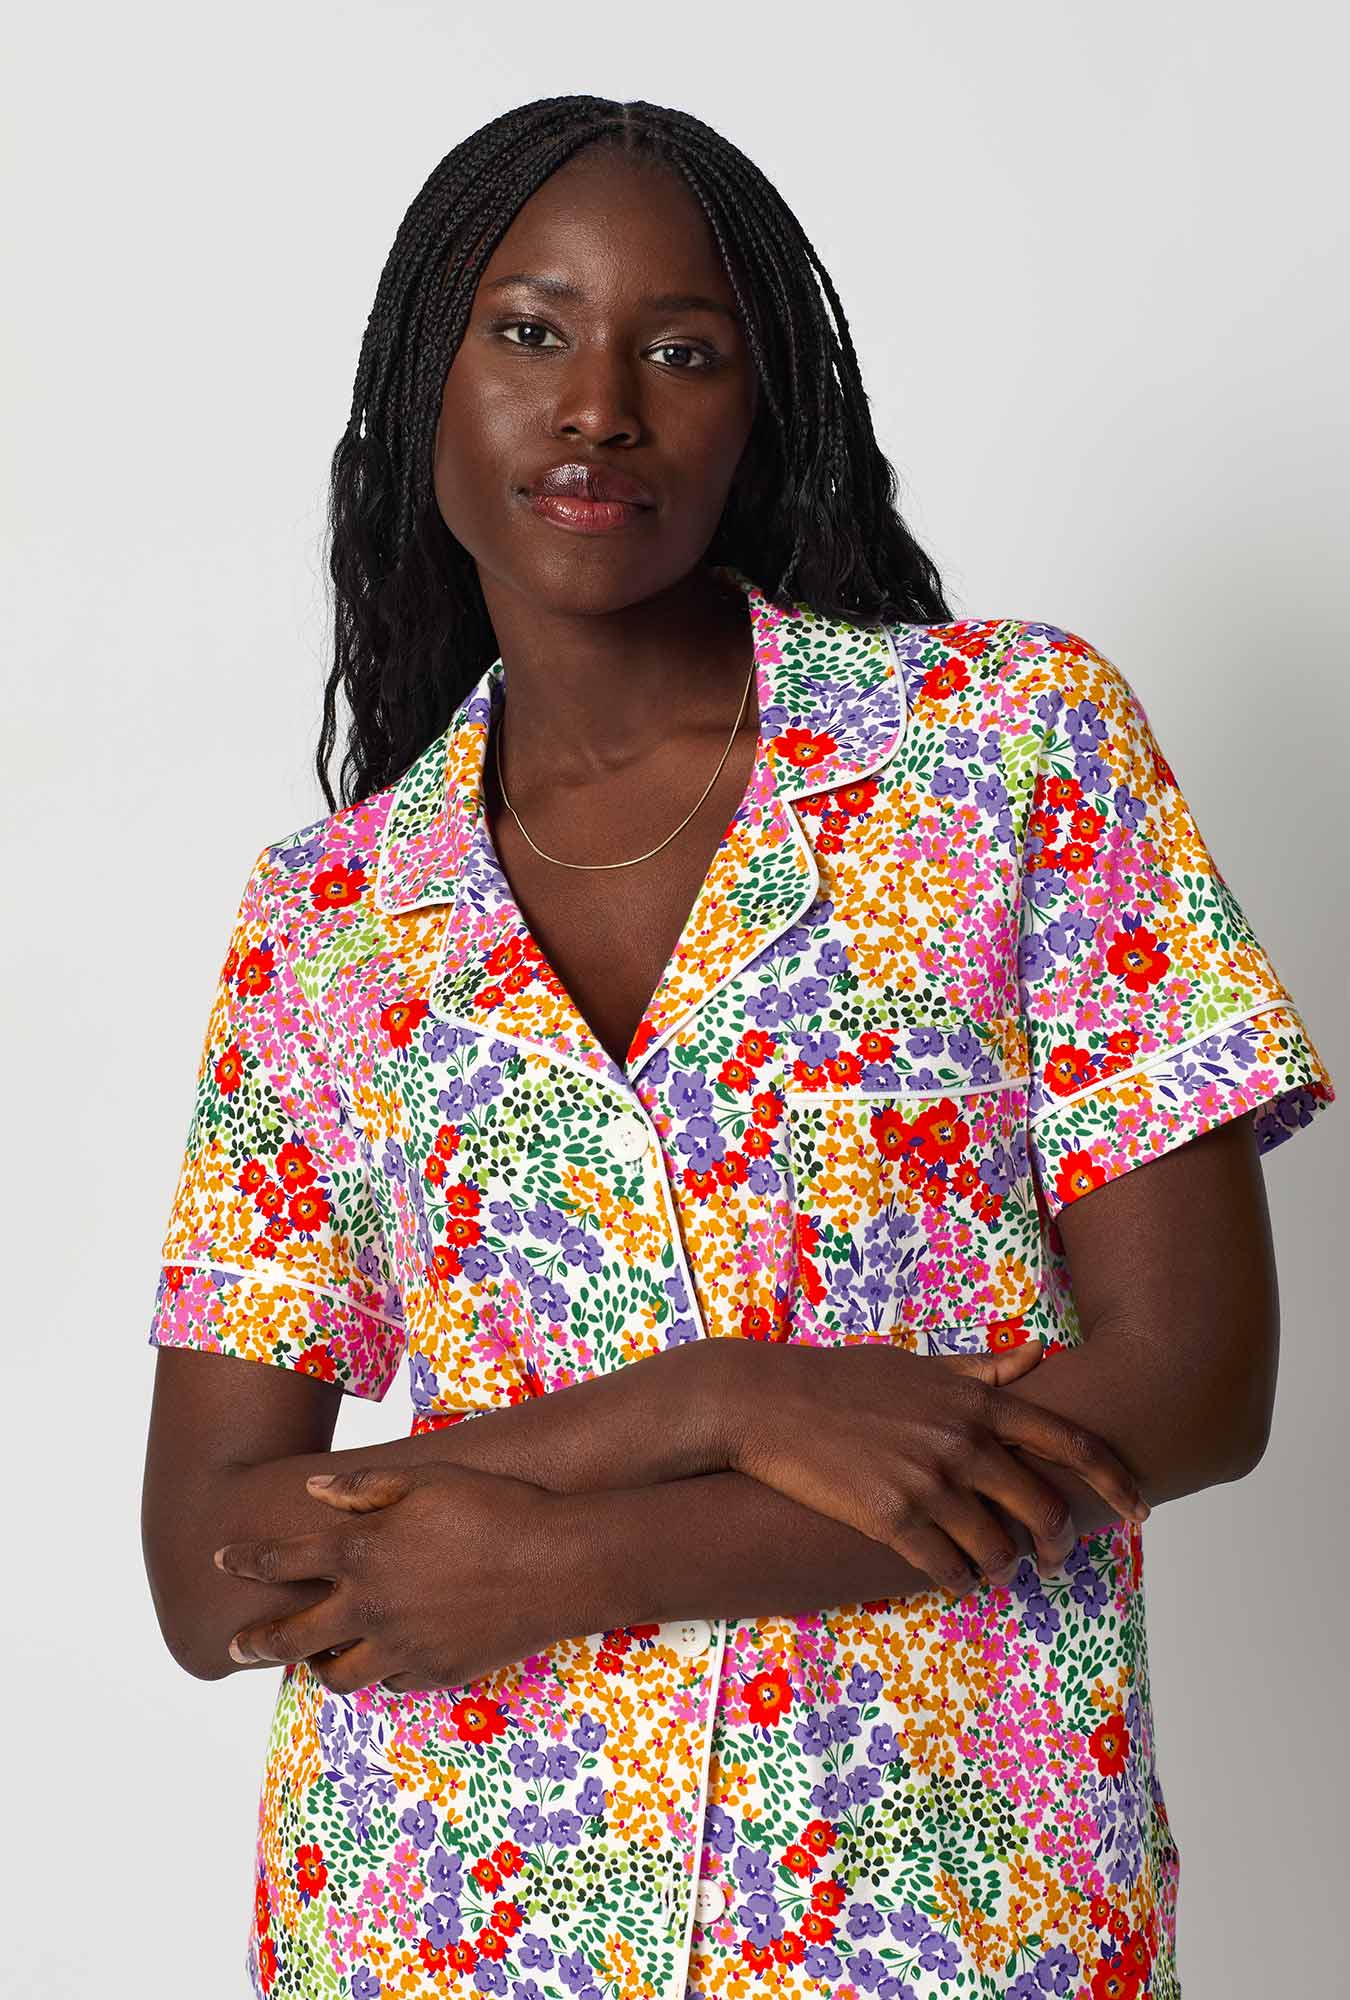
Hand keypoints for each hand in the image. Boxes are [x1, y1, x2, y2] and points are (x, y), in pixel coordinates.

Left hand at [212, 1461, 567, 1693]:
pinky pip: (392, 1681)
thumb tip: (313, 1492)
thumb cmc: (494, 1506)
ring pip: (337, 1675)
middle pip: (290, 1636)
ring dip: (317, 1667)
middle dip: (255, 1641)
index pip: (282, 1560)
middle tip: (234, 1645)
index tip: (220, 1560)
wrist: (557, 1564)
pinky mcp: (435, 1673)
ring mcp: (401, 1646)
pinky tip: (385, 1658)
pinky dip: (380, 1671)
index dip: (245, 1560)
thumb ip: (364, 1485)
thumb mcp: (427, 1477)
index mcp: (363, 1551)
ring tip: (313, 1661)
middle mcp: (370, 1606)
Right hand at [718, 1338, 1149, 1596]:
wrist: (769, 1402)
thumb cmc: (845, 1380)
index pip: (1070, 1444)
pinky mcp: (891, 1519)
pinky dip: (959, 1580)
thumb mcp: (920, 1365)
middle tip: (1053, 1557)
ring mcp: (928, 1482)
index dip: (1116, 1481)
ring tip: (995, 1567)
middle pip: (1044, 1508)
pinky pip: (948, 1569)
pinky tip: (955, 1577)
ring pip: (999, 1549)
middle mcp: (963, 1441)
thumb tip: (1037, 1355)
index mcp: (976, 1400)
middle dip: (1058, 1541)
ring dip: (1004, 1566)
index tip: (1141, 1509)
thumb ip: (984, 1370)